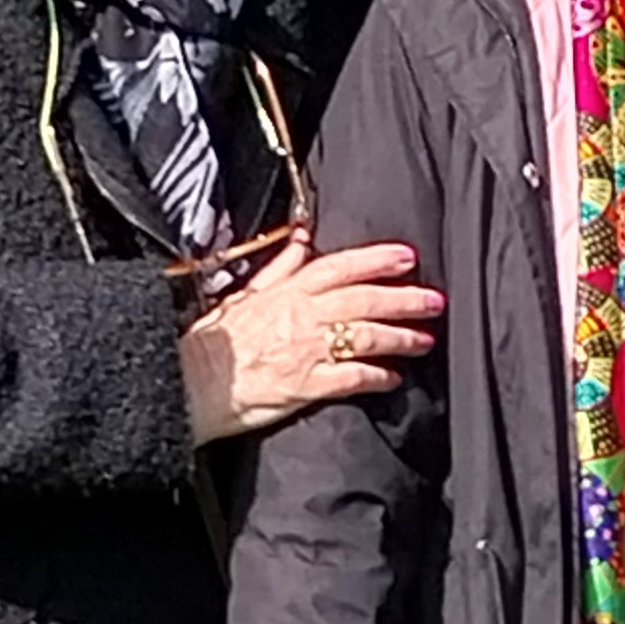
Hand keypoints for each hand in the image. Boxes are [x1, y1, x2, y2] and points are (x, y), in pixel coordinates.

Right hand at [179, 229, 442, 445]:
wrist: (189, 381)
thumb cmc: (214, 341)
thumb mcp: (245, 293)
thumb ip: (280, 268)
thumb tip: (303, 238)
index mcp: (287, 291)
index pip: (340, 266)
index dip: (377, 259)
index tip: (408, 256)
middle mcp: (301, 315)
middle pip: (364, 299)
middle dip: (404, 298)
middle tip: (435, 300)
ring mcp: (306, 350)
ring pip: (365, 336)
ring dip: (400, 337)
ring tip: (425, 340)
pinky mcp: (306, 385)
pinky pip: (352, 378)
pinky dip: (377, 377)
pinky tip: (394, 379)